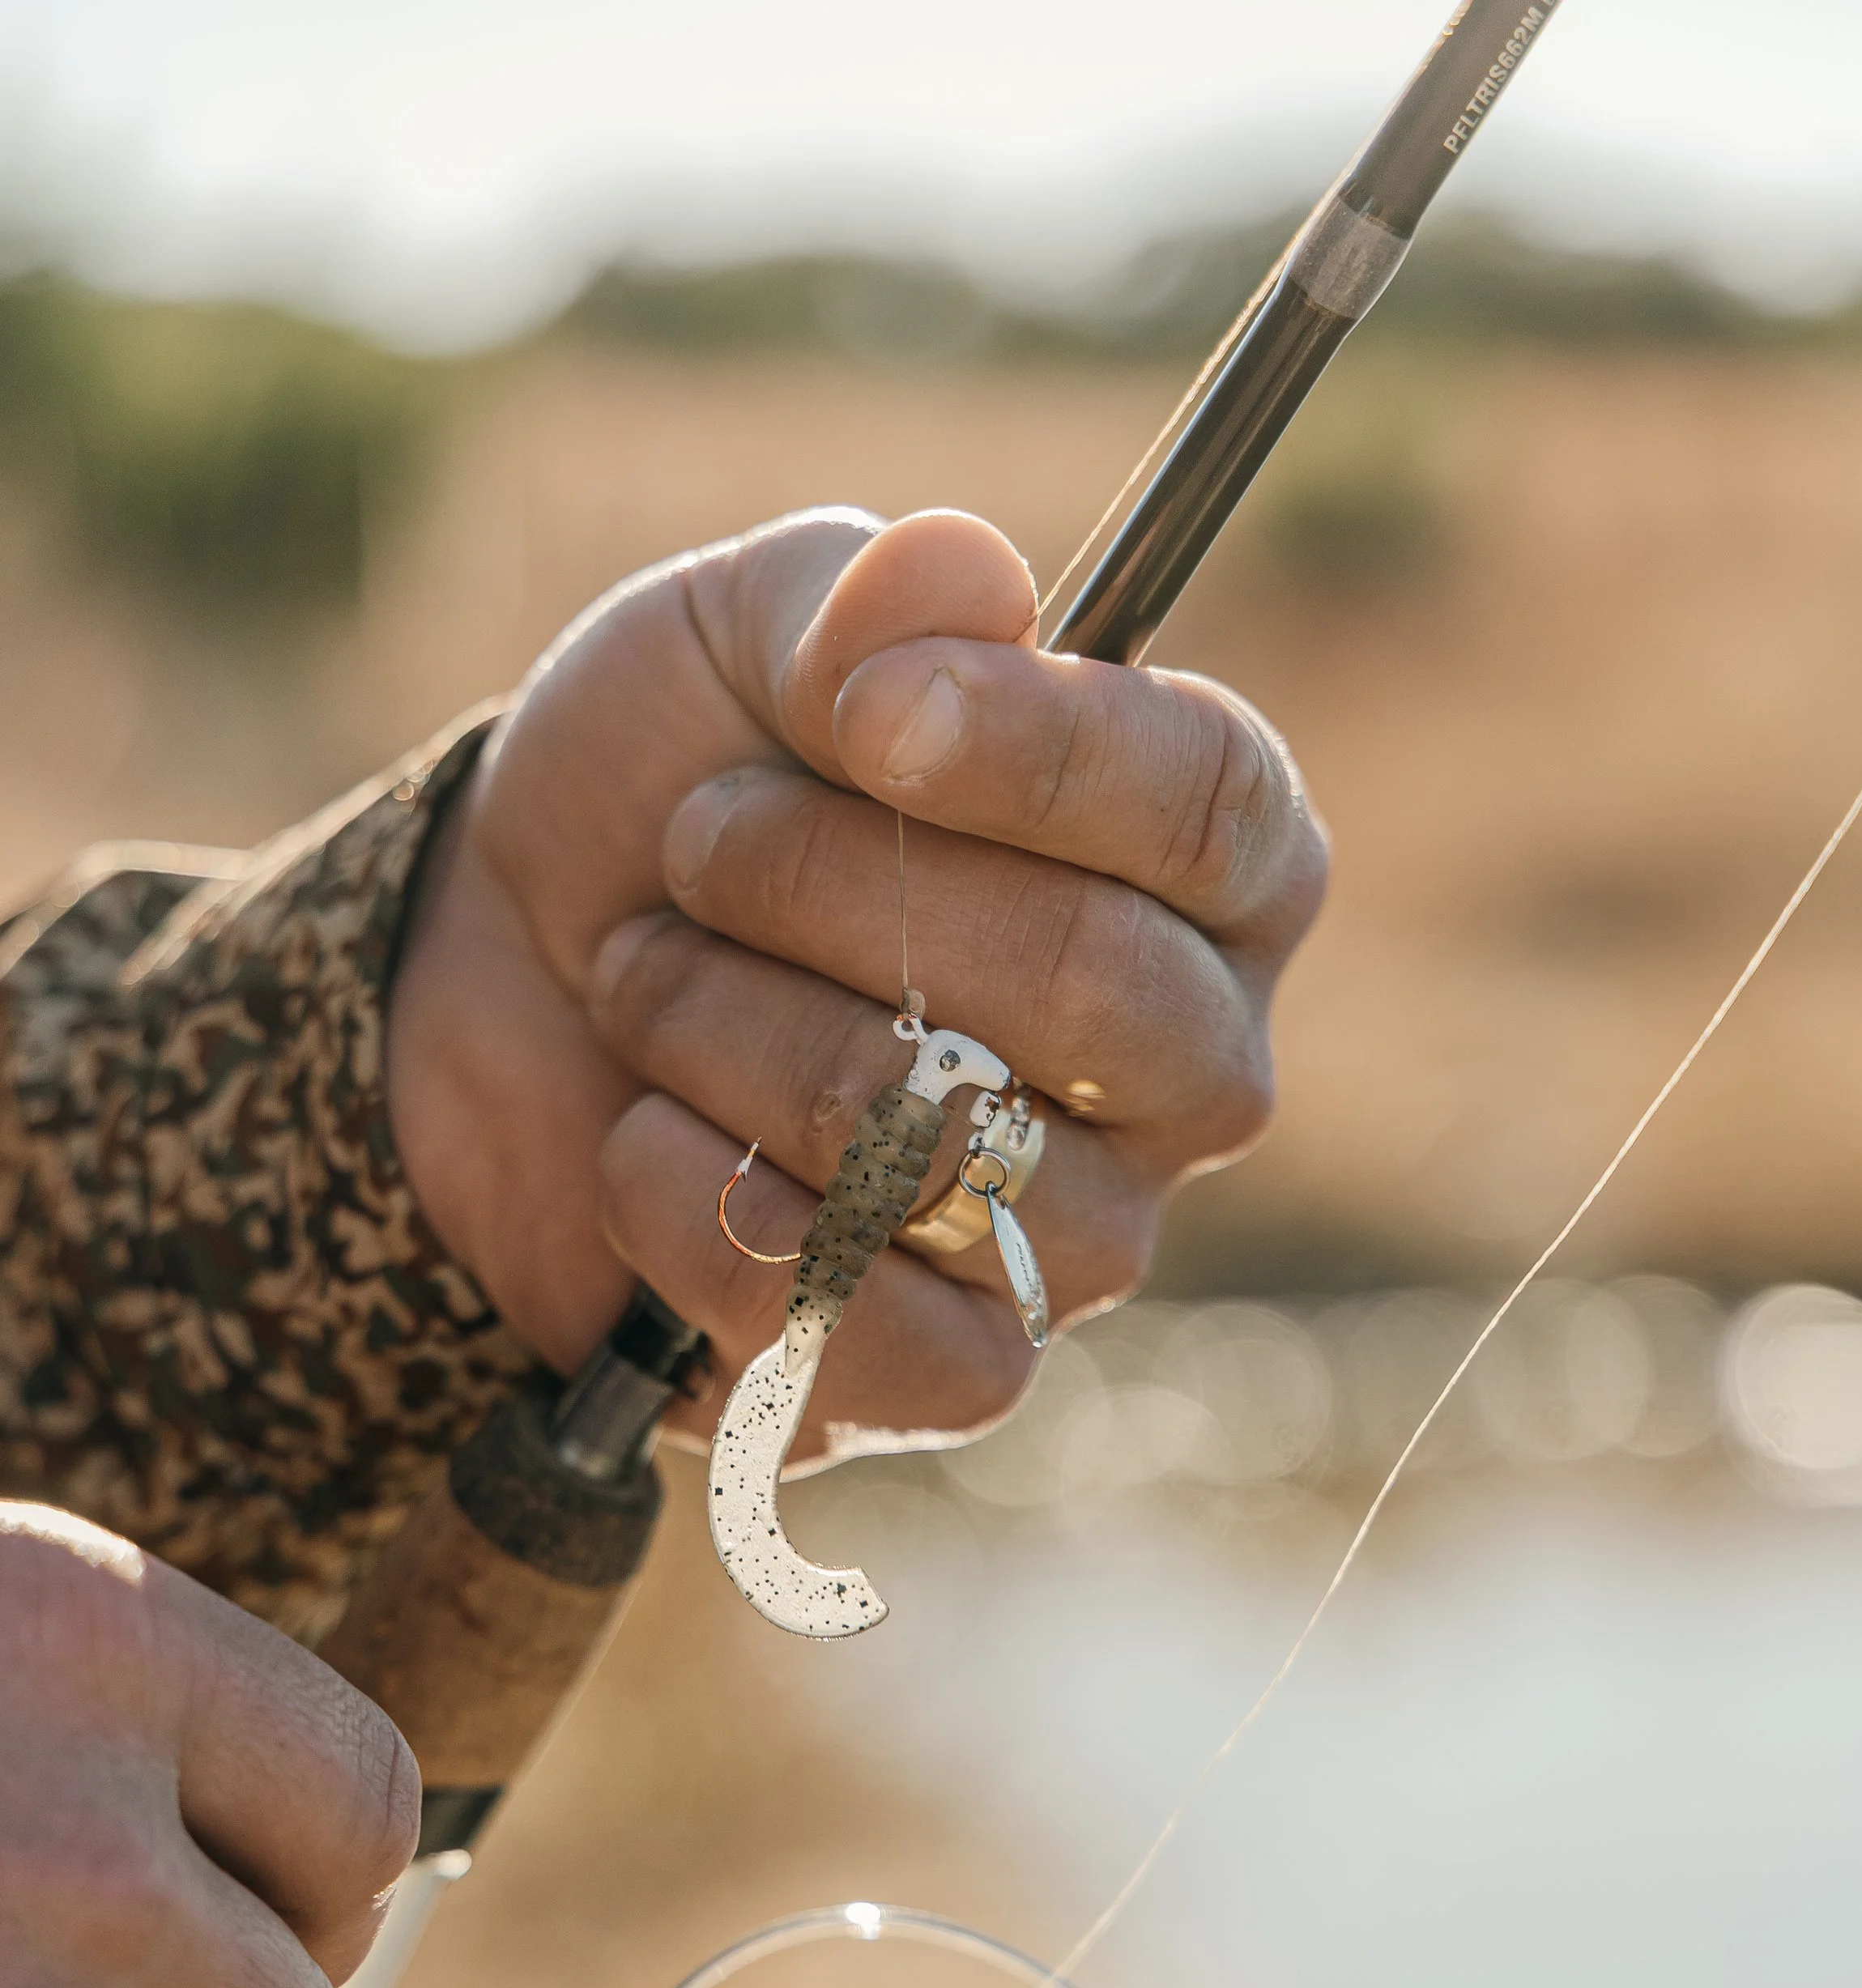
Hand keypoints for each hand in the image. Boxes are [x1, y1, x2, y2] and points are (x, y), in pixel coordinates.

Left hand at [389, 508, 1326, 1452]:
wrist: (481, 1006)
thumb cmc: (661, 807)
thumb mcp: (724, 645)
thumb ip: (850, 599)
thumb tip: (957, 577)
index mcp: (1192, 867)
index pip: (1220, 809)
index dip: (1047, 752)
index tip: (863, 715)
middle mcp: (1183, 1065)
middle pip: (1099, 986)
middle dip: (837, 894)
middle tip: (694, 848)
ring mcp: (1082, 1236)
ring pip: (960, 1153)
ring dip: (736, 1040)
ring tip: (642, 986)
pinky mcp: (958, 1377)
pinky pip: (892, 1332)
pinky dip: (713, 1220)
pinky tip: (645, 1149)